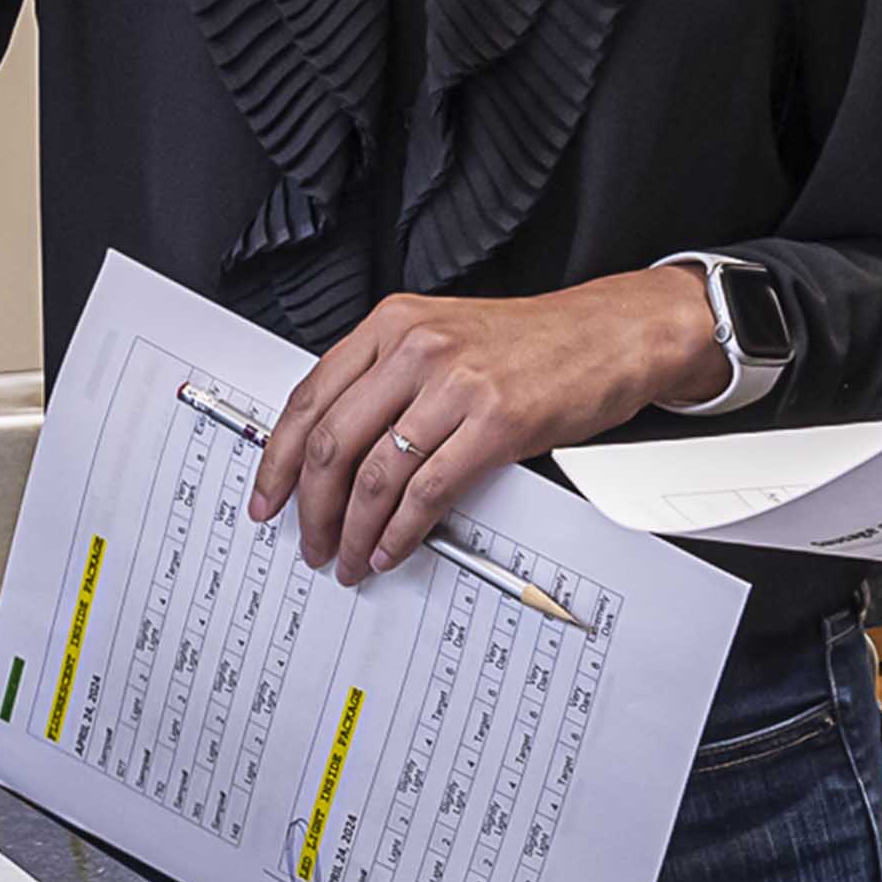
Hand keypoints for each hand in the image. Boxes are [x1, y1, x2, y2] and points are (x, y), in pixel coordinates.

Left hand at [253, 275, 726, 583]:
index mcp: (394, 324)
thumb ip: (389, 375)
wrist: (613, 332)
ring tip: (348, 557)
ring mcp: (456, 385)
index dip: (279, 458)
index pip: (310, 397)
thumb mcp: (446, 334)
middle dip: (309, 507)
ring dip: (352, 531)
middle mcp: (417, 348)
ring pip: (373, 475)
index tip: (268, 496)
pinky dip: (400, 532)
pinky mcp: (496, 423)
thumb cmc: (535, 340)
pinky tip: (392, 548)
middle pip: (332, 442)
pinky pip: (427, 493)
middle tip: (307, 541)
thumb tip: (337, 445)